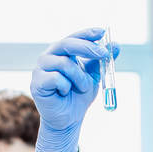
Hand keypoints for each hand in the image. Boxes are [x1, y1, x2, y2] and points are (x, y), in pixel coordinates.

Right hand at [30, 27, 118, 151]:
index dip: (88, 33)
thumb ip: (101, 61)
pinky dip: (66, 87)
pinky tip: (64, 93)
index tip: (103, 32)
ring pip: (65, 64)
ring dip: (80, 78)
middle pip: (67, 44)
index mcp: (62, 53)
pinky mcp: (36, 83)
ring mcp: (41, 69)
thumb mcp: (93, 76)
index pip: (74, 37)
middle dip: (88, 48)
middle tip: (103, 54)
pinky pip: (56, 79)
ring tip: (81, 88)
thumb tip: (116, 44)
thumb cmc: (79, 96)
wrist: (69, 119)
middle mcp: (49, 57)